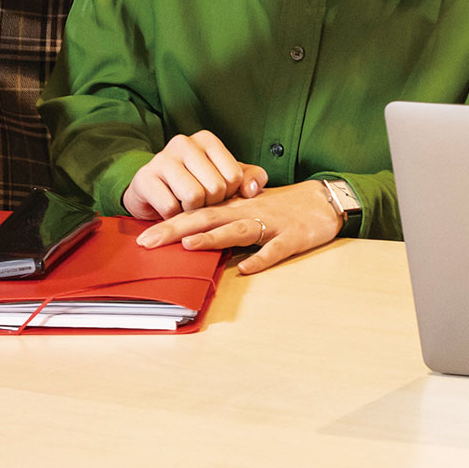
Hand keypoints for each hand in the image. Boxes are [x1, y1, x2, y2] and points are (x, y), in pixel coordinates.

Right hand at [120, 131, 265, 221]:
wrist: (152, 193)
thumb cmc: (195, 184)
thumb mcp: (226, 178)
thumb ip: (250, 179)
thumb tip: (251, 190)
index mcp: (207, 140)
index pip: (234, 176)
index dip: (229, 194)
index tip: (216, 193)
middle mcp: (184, 143)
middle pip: (215, 187)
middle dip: (211, 204)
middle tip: (199, 201)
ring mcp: (162, 158)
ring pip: (194, 196)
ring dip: (192, 211)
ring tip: (185, 204)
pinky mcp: (145, 178)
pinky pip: (170, 208)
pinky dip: (173, 217)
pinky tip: (169, 209)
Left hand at [138, 179, 342, 274]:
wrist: (325, 199)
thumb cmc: (285, 207)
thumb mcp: (251, 210)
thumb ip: (225, 222)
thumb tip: (194, 238)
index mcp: (236, 207)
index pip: (197, 212)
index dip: (170, 223)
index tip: (142, 238)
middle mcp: (248, 212)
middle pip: (208, 218)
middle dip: (177, 230)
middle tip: (148, 242)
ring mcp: (271, 224)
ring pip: (239, 230)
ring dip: (214, 238)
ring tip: (190, 246)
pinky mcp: (293, 237)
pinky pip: (275, 249)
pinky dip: (261, 257)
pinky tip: (246, 268)